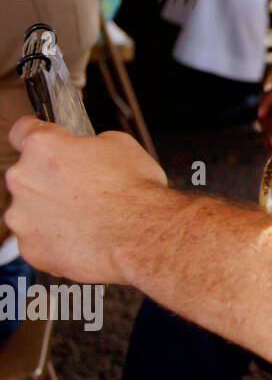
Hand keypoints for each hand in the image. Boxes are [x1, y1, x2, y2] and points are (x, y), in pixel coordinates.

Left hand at [3, 117, 167, 283]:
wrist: (141, 236)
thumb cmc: (135, 191)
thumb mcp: (122, 145)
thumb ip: (89, 144)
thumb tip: (86, 151)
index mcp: (43, 147)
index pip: (22, 130)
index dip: (38, 136)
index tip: (46, 144)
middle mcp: (23, 179)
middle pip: (27, 175)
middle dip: (50, 180)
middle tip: (84, 189)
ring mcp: (22, 217)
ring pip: (31, 210)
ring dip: (52, 211)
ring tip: (88, 218)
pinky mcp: (31, 248)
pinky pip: (39, 240)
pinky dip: (57, 240)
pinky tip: (85, 238)